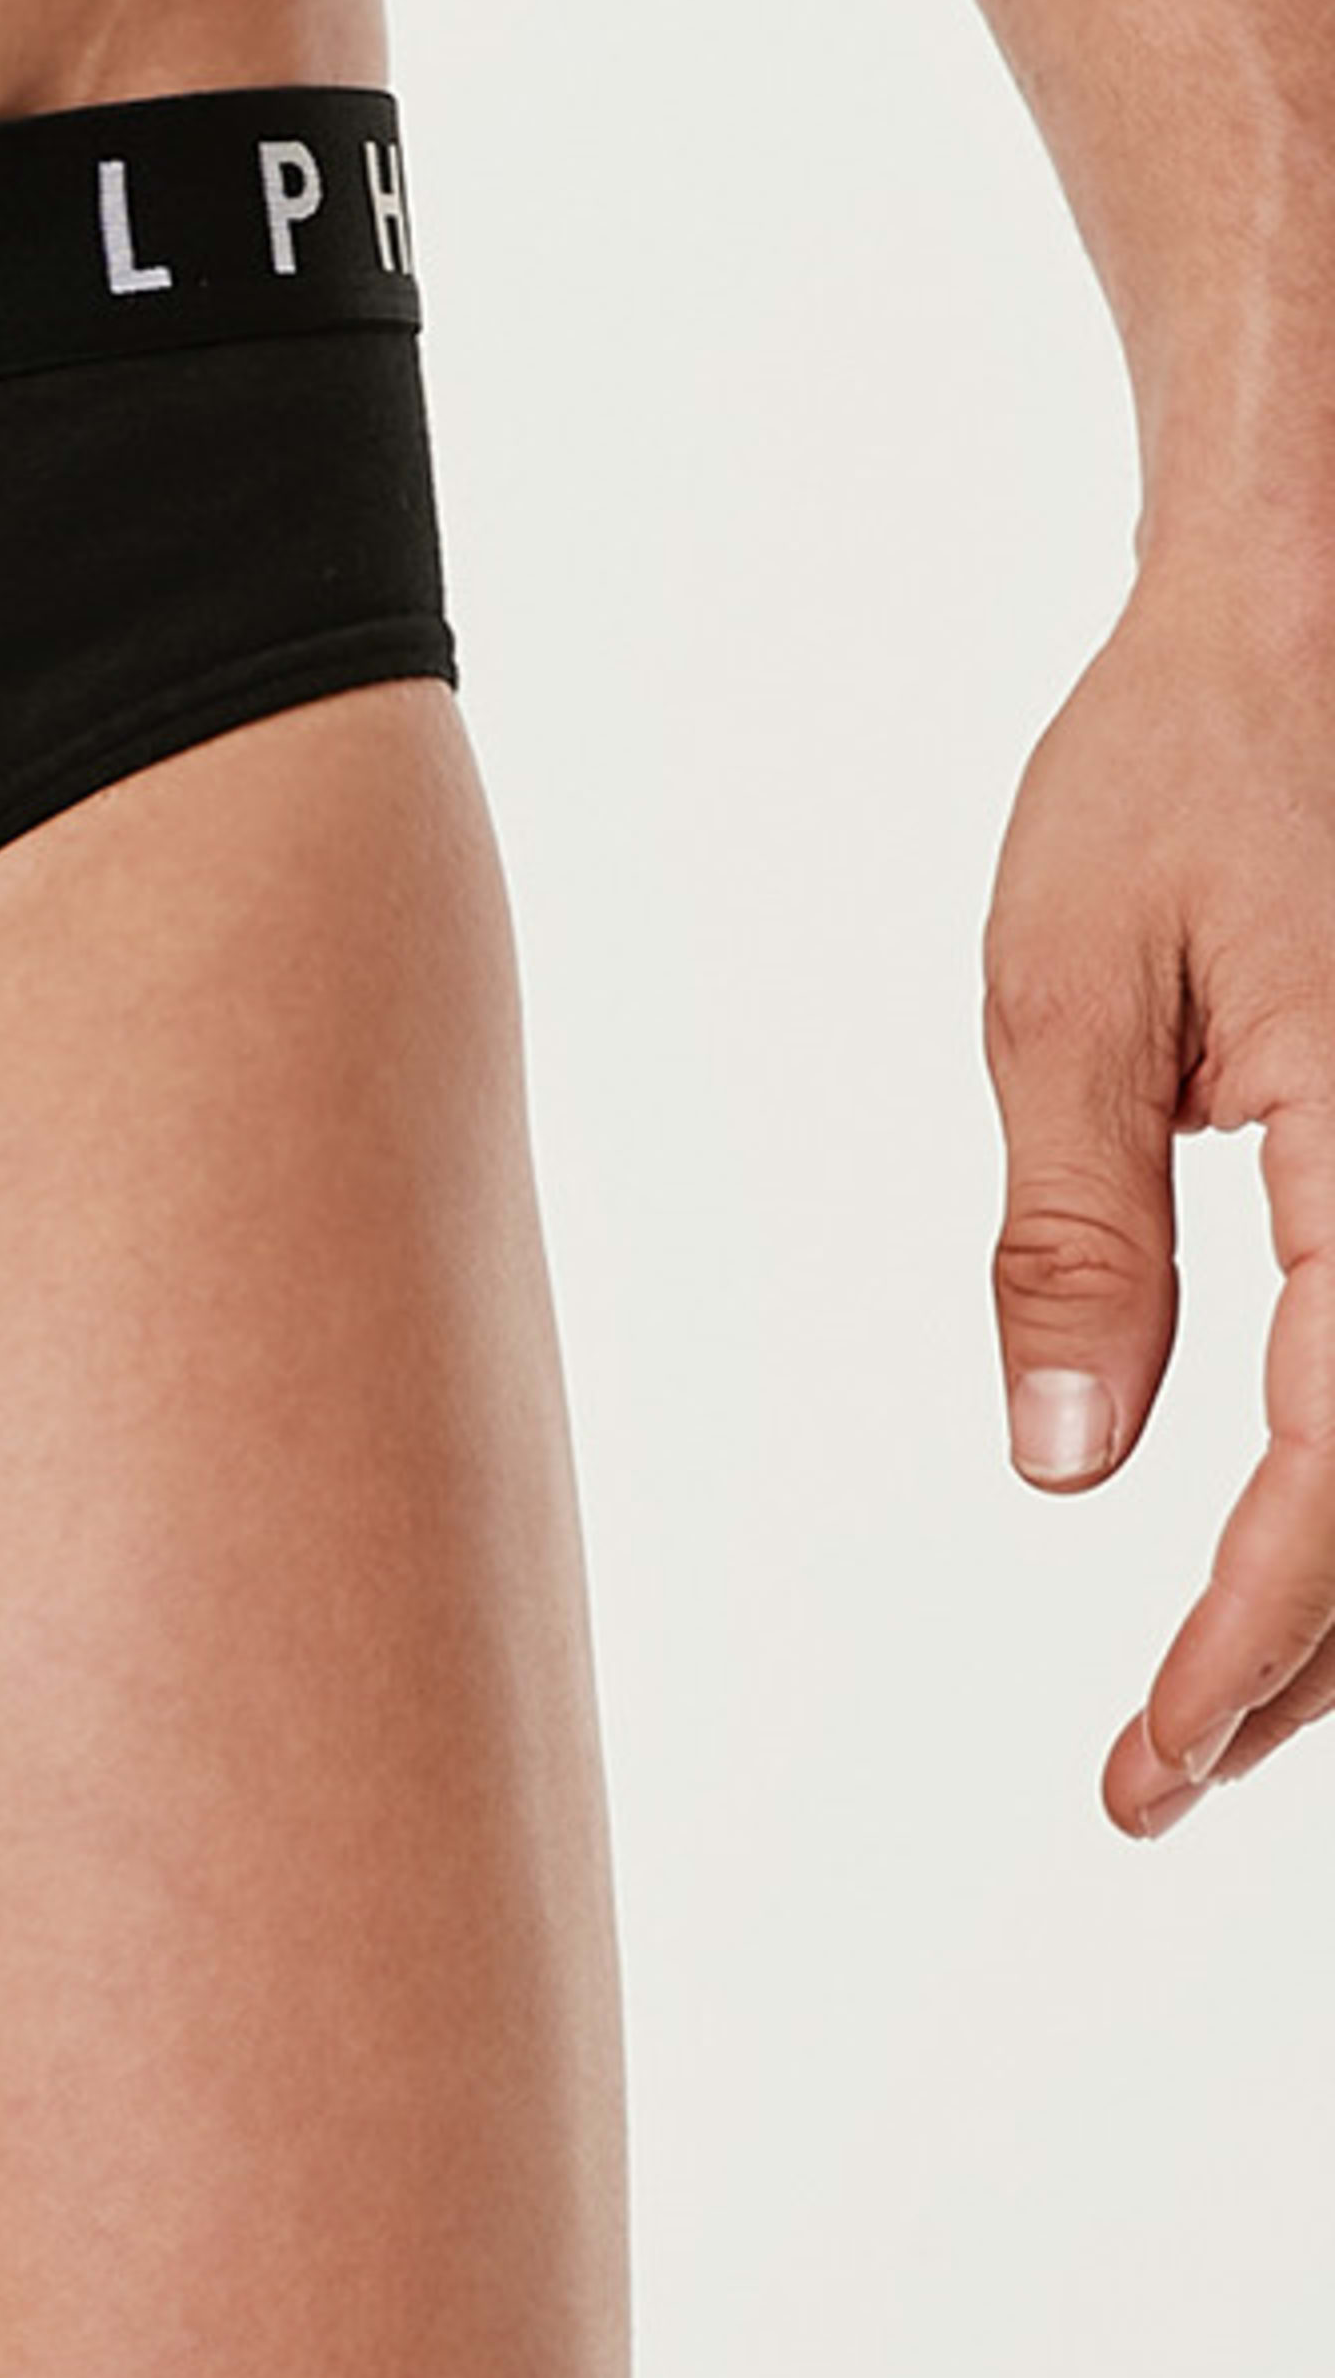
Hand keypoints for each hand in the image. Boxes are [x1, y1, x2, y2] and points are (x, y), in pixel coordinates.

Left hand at [984, 544, 1334, 1836]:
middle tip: (1163, 1776)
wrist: (1306, 601)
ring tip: (1222, 1706)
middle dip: (1309, 1668)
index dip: (1247, 1651)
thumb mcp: (1069, 990)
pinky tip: (1295, 1550)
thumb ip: (1074, 1233)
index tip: (1146, 1767)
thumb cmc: (1183, 763)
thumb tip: (1068, 1464)